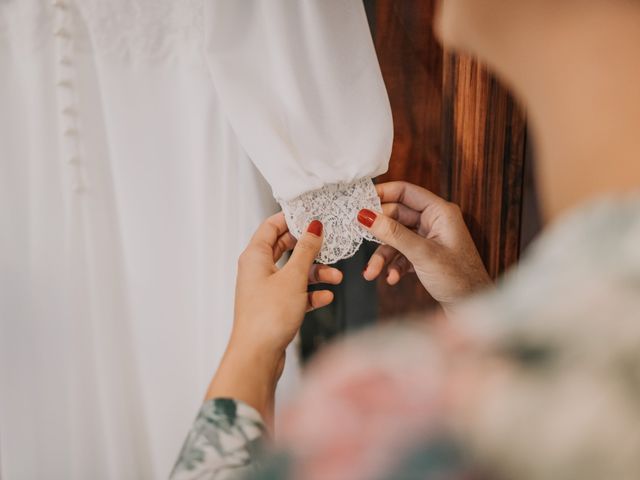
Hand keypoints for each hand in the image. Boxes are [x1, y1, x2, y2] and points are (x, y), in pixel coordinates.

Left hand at [206, 212, 342, 426]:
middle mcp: (257, 270)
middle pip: (286, 248)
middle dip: (310, 249)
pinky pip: (296, 293)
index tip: (313, 215)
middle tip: (330, 245)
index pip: (272, 226)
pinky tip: (326, 297)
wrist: (257, 356)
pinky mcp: (275, 307)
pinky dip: (311, 293)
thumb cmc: (269, 316)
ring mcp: (266, 289)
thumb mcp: (294, 277)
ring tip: (336, 278)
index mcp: (255, 256)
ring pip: (294, 272)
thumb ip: (306, 250)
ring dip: (316, 274)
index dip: (292, 218)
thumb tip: (314, 227)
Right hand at [357, 181, 490, 313]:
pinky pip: (401, 254)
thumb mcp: (422, 254)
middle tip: (359, 238)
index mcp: (440, 212)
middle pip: (396, 217)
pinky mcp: (424, 256)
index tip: (359, 201)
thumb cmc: (459, 279)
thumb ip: (393, 233)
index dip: (382, 194)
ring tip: (372, 272)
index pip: (406, 192)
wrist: (472, 309)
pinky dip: (393, 266)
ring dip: (383, 256)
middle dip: (379, 233)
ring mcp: (429, 239)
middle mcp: (434, 222)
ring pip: (396, 239)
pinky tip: (391, 279)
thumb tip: (366, 215)